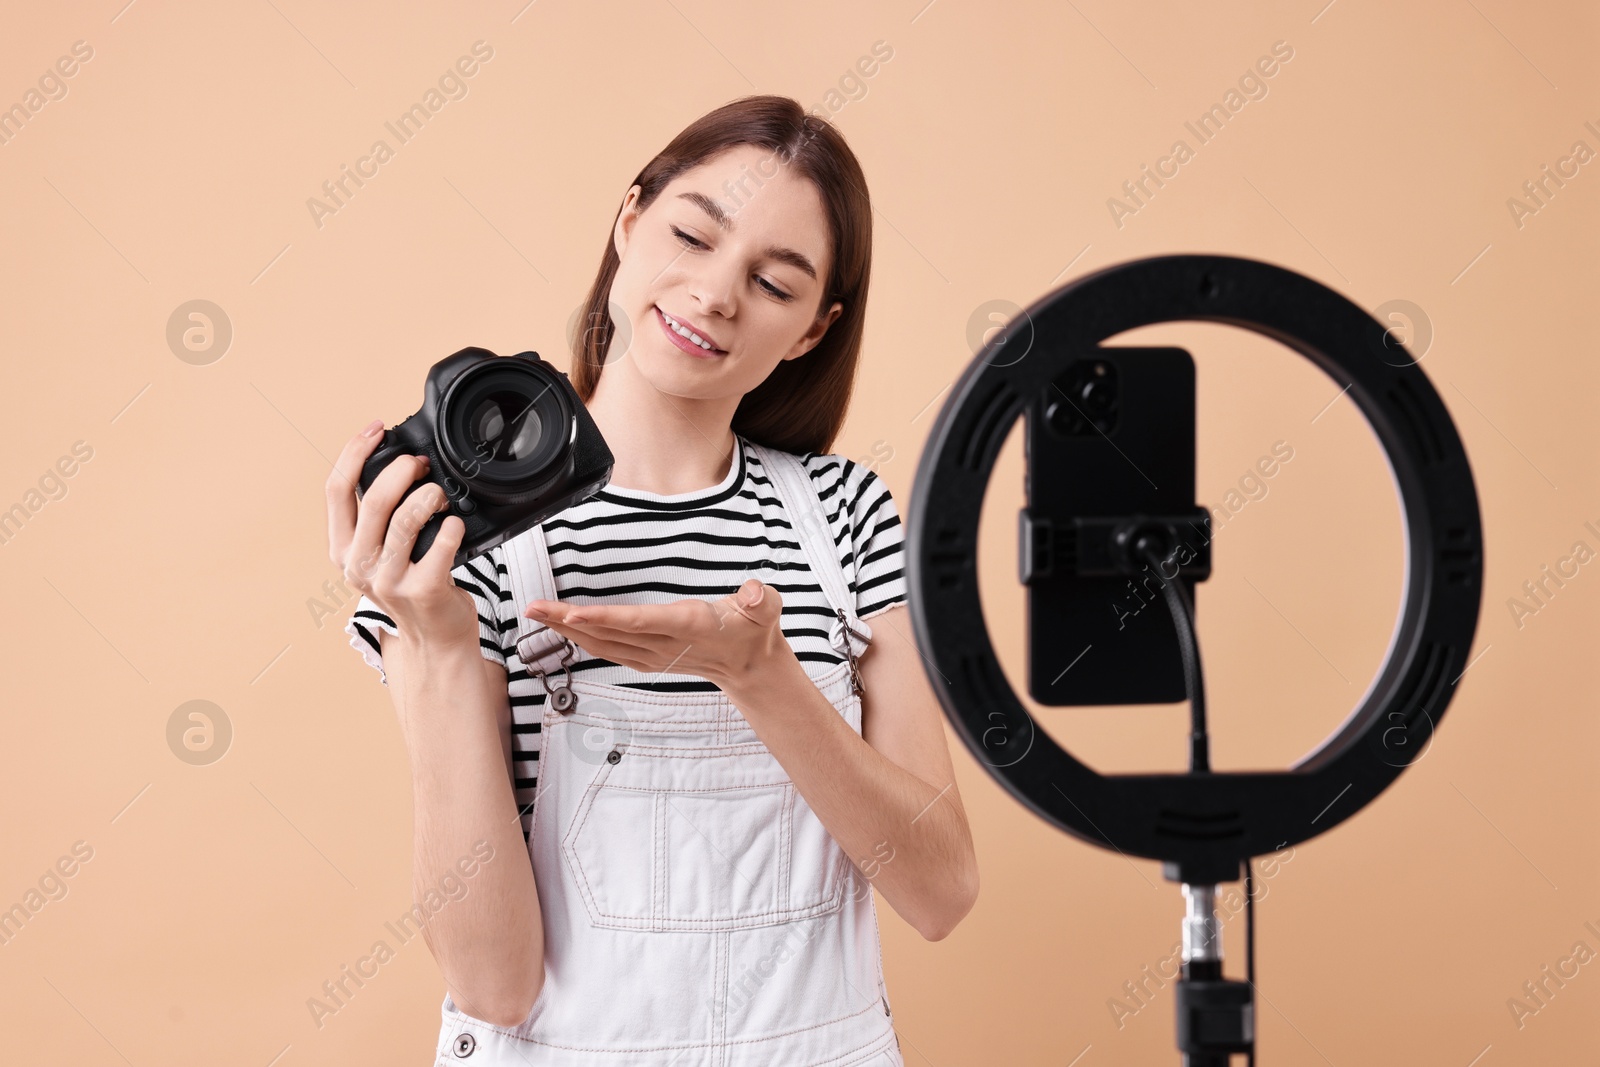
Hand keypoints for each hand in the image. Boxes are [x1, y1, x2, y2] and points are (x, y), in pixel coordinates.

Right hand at [325, 420, 478, 651]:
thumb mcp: (378, 554)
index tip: (376, 429)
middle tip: (421, 464)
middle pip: (375, 499)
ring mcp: (389, 581)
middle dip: (402, 469)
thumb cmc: (411, 585)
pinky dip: (453, 526)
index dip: (354, 451)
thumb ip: (376, 518)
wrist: (434, 640)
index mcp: (341, 549)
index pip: (335, 489)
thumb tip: (393, 461)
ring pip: (407, 518)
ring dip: (430, 495)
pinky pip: (441, 542)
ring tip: (441, 495)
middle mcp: (358, 565)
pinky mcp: (424, 590)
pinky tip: (455, 524)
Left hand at [525, 578, 788, 689]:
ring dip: (567, 630)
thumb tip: (755, 592)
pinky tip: (563, 629)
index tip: (574, 613)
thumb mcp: (766, 610)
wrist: (750, 665)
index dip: (605, 619)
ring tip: (536, 614)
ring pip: (602, 643)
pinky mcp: (647, 657)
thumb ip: (762, 600)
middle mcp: (664, 643)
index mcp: (687, 625)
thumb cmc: (754, 630)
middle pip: (608, 633)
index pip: (639, 621)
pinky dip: (582, 638)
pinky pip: (608, 649)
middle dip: (567, 621)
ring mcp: (653, 654)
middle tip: (532, 608)